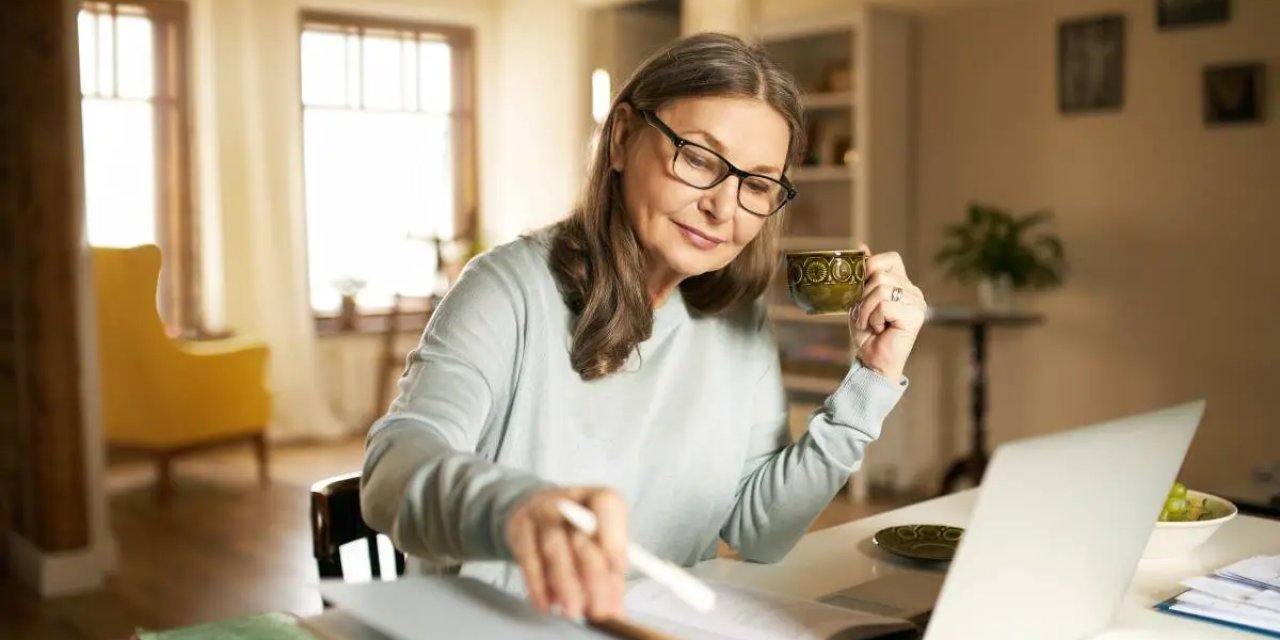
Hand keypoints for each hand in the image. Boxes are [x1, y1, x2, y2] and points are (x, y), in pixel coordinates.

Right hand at [505, 486, 628, 620]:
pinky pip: (528, 559)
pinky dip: (538, 586)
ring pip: (553, 548)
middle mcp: (568, 501)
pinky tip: (546, 605)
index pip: (608, 508)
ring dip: (566, 584)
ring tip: (574, 611)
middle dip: (593, 577)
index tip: (619, 572)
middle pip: (581, 536)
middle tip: (599, 609)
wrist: (536, 511)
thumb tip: (616, 606)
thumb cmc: (577, 529)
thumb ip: (610, 569)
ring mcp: (540, 512)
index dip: (615, 539)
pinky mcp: (519, 529)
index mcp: (598, 498)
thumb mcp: (599, 539)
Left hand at [849, 246, 926, 382]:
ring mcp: (917, 303)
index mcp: (903, 284)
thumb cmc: (867, 333)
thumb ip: (864, 274)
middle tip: (864, 314)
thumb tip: (861, 246)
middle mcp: (913, 291)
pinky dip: (874, 317)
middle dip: (863, 295)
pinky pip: (884, 304)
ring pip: (881, 288)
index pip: (891, 258)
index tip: (860, 286)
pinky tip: (879, 328)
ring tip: (870, 323)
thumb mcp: (860, 299)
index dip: (871, 267)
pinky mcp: (915, 315)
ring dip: (866, 309)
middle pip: (881, 274)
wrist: (872, 361)